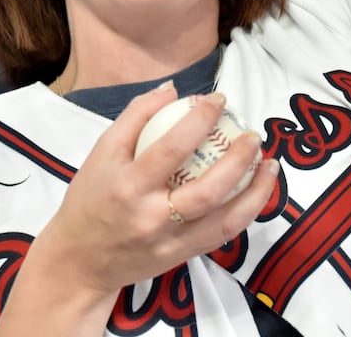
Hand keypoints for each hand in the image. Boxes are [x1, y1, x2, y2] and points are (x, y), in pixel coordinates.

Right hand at [30, 83, 278, 298]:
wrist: (80, 262)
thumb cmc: (89, 200)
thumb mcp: (101, 153)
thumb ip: (135, 116)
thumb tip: (173, 88)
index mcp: (128, 185)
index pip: (171, 148)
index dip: (200, 120)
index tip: (219, 99)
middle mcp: (152, 217)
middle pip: (207, 190)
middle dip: (238, 159)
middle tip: (253, 135)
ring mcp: (170, 242)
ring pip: (224, 220)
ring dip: (255, 191)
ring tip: (270, 164)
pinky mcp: (182, 257)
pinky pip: (222, 235)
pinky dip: (245, 213)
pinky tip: (257, 191)